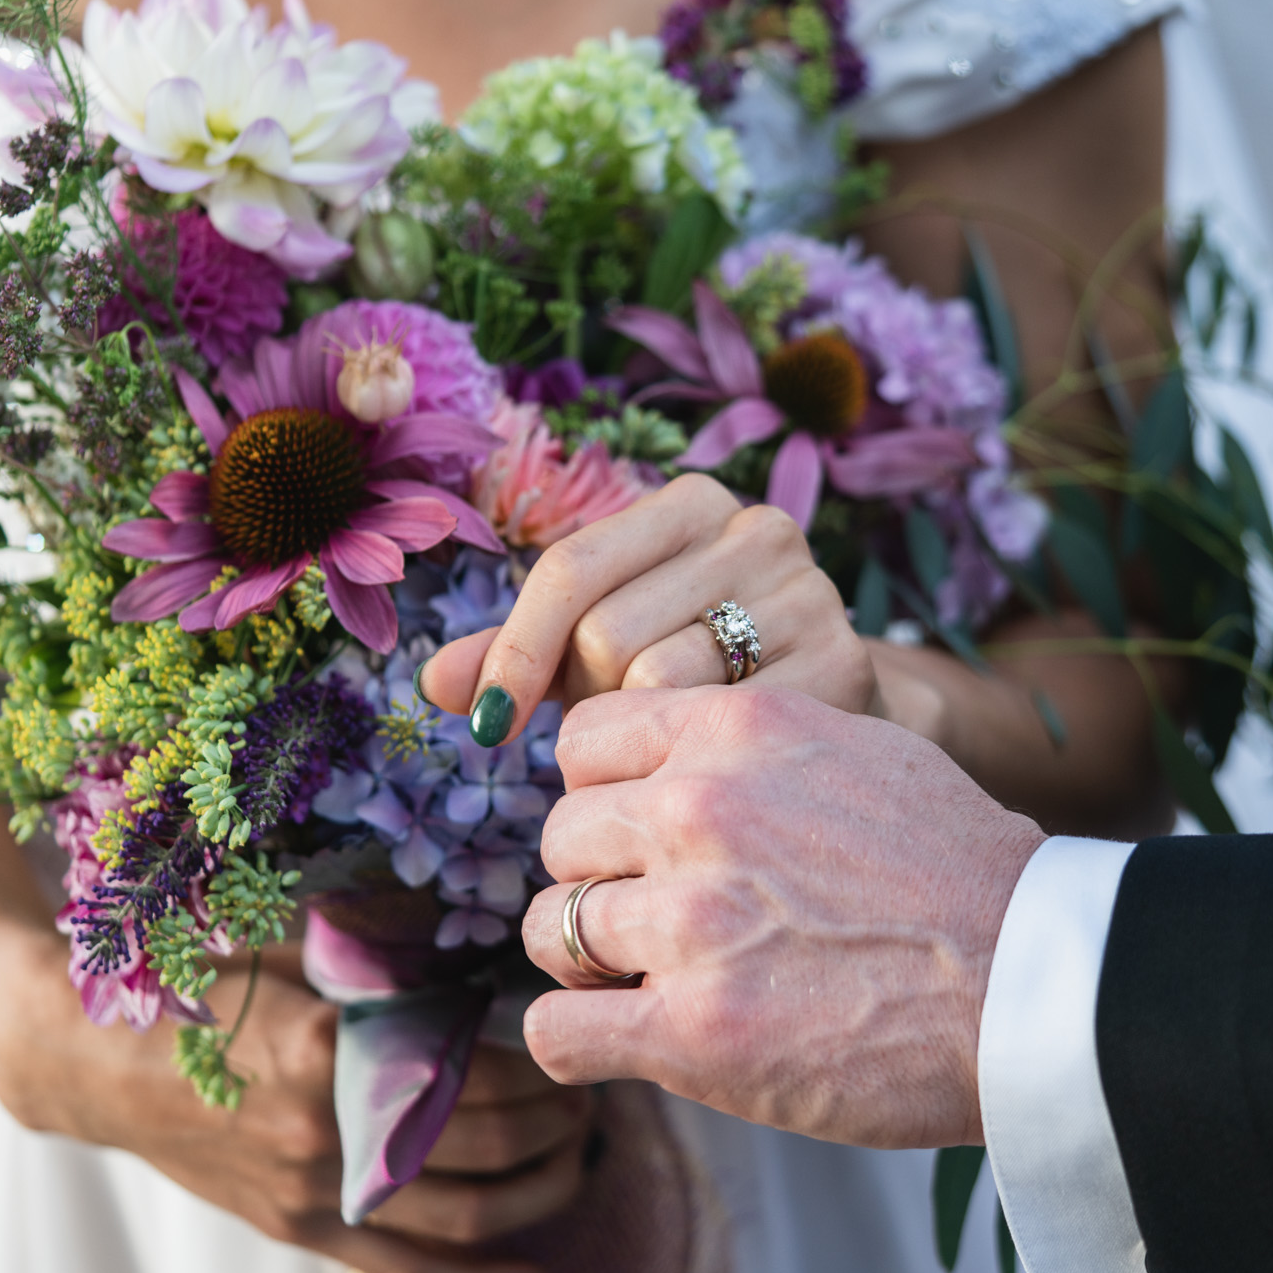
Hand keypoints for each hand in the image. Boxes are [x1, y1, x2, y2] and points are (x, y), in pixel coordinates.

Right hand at [0, 941, 589, 1272]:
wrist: (99, 1063)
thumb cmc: (206, 987)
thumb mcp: (298, 948)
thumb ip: (389, 948)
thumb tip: (493, 930)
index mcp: (331, 1049)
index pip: (478, 1071)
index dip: (543, 1064)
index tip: (572, 1039)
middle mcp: (326, 1129)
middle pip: (487, 1145)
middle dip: (559, 1126)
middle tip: (591, 1096)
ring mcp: (309, 1191)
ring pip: (463, 1218)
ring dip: (540, 1192)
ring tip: (577, 1157)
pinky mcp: (296, 1229)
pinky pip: (403, 1271)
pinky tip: (527, 1268)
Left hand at [417, 474, 876, 743]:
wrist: (834, 721)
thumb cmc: (694, 673)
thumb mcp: (602, 652)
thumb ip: (517, 657)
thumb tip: (430, 683)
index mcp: (689, 503)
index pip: (570, 568)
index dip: (514, 651)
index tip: (486, 726)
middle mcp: (756, 528)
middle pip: (609, 632)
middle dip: (592, 699)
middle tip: (617, 730)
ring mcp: (809, 591)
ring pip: (660, 681)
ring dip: (639, 736)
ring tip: (665, 744)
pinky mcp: (843, 661)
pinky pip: (721, 726)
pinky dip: (696, 760)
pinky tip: (710, 768)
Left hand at [519, 685, 1045, 1149]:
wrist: (1036, 979)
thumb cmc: (963, 870)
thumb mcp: (860, 748)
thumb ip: (752, 749)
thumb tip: (675, 761)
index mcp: (738, 732)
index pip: (584, 740)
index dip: (602, 791)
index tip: (636, 831)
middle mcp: (700, 811)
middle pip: (562, 836)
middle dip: (601, 878)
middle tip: (661, 916)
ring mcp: (691, 922)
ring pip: (550, 930)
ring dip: (590, 960)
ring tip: (658, 977)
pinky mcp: (694, 1032)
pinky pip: (559, 1030)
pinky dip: (578, 1039)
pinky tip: (622, 1037)